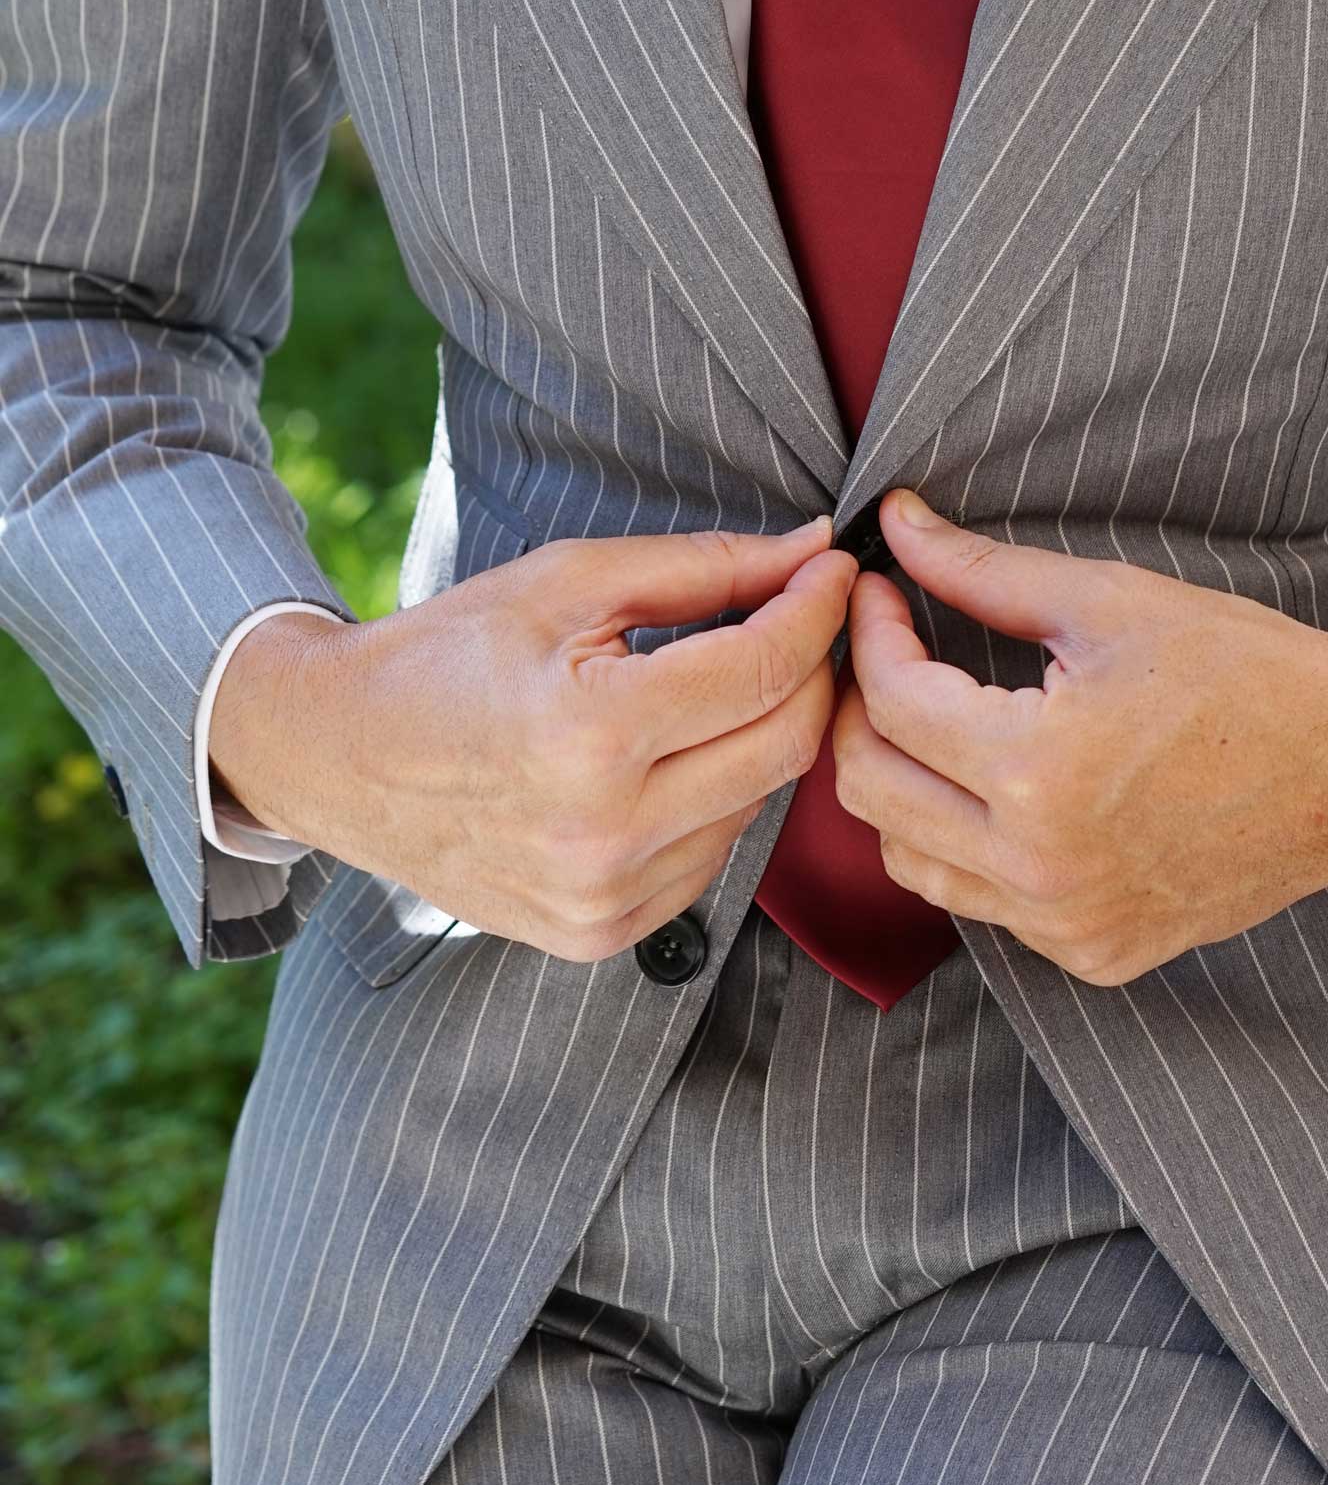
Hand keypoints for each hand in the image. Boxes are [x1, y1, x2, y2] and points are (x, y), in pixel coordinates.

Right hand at [208, 517, 856, 962]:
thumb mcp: (569, 583)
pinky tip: (676, 755)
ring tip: (727, 681)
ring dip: (764, 735)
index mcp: (591, 734)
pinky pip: (711, 858)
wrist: (336, 756)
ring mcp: (603, 898)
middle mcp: (604, 834)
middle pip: (785, 744)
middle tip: (804, 616)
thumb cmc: (449, 652)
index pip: (763, 669)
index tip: (833, 568)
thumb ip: (703, 567)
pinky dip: (717, 798)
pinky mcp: (599, 934)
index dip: (816, 608)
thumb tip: (810, 549)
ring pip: (759, 804)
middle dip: (811, 670)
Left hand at [830, 489, 1327, 984]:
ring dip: (901, 786)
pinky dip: (967, 847)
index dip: (870, 634)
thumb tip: (894, 525)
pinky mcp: (1092, 954)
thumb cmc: (1246, 672)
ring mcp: (1063, 923)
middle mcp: (1039, 867)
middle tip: (888, 657)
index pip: (892, 703)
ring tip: (935, 724)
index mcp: (1039, 771)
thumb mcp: (1111, 604)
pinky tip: (1001, 792)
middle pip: (869, 791)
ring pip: (909, 860)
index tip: (880, 593)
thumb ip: (984, 572)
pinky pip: (981, 904)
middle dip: (860, 710)